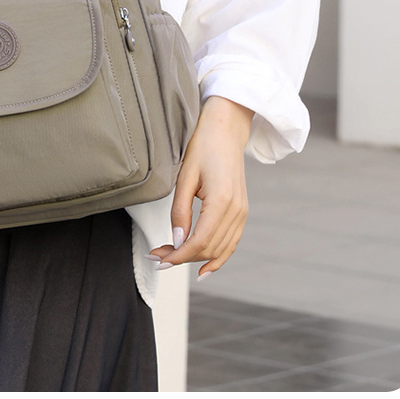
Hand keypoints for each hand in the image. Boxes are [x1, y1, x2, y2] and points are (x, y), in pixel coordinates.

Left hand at [149, 96, 251, 278]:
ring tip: (171, 258)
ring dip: (196, 259)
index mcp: (222, 201)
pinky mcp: (242, 212)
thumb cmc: (203, 147)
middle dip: (182, 257)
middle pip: (209, 249)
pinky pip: (231, 242)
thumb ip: (180, 210)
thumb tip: (177, 241)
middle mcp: (236, 210)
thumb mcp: (185, 176)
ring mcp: (242, 212)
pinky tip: (203, 267)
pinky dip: (218, 257)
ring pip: (220, 250)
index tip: (159, 258)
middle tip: (157, 256)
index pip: (200, 242)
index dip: (178, 256)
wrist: (226, 131)